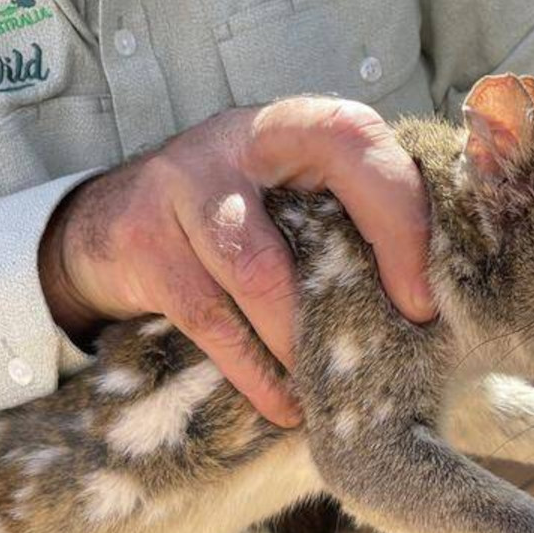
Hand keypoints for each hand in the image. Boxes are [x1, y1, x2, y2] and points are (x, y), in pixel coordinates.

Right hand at [38, 98, 433, 426]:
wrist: (105, 227)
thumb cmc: (226, 222)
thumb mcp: (279, 201)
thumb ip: (340, 220)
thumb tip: (428, 298)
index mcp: (286, 127)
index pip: (359, 140)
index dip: (401, 214)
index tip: (420, 299)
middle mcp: (235, 143)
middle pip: (324, 175)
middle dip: (376, 259)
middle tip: (396, 338)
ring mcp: (183, 191)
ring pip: (261, 269)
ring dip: (306, 338)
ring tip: (335, 386)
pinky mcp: (145, 249)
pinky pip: (213, 322)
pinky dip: (255, 373)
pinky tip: (285, 405)